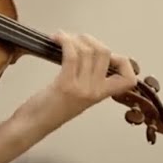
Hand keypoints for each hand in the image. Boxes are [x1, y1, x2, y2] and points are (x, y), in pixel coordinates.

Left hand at [20, 31, 138, 127]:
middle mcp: (95, 92)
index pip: (128, 79)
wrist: (34, 124)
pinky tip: (57, 38)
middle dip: (89, 39)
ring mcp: (82, 89)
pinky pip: (72, 55)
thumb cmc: (51, 108)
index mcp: (101, 95)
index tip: (107, 54)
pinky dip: (64, 41)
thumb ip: (89, 78)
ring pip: (88, 51)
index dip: (123, 61)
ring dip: (74, 38)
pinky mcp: (65, 84)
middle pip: (105, 53)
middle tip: (75, 40)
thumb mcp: (79, 95)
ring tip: (62, 38)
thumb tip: (91, 52)